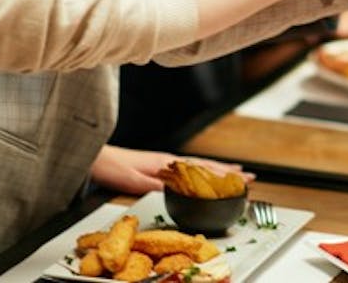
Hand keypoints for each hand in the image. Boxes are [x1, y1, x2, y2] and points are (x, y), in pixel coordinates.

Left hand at [90, 146, 253, 194]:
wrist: (99, 158)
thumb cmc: (115, 168)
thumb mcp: (135, 180)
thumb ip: (157, 184)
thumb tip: (178, 190)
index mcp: (168, 163)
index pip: (202, 168)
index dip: (224, 174)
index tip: (242, 177)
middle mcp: (170, 160)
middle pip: (206, 165)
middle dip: (228, 171)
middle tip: (249, 176)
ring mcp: (166, 161)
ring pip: (199, 165)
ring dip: (218, 170)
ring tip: (235, 173)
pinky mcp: (160, 165)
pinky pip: (189, 167)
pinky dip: (203, 170)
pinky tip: (204, 175)